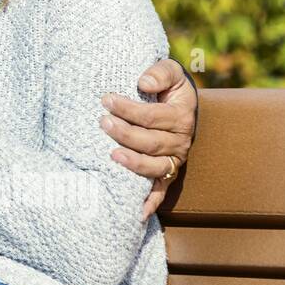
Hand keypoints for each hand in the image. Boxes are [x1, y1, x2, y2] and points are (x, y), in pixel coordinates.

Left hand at [100, 57, 197, 219]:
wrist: (180, 103)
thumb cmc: (169, 87)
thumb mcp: (171, 71)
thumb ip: (160, 72)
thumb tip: (143, 83)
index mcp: (181, 116)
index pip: (151, 116)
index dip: (128, 108)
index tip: (105, 99)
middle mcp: (181, 142)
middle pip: (151, 142)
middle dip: (125, 133)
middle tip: (102, 122)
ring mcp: (174, 160)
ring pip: (155, 167)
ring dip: (133, 163)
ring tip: (112, 155)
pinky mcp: (168, 174)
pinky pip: (161, 191)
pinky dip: (151, 203)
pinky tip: (137, 213)